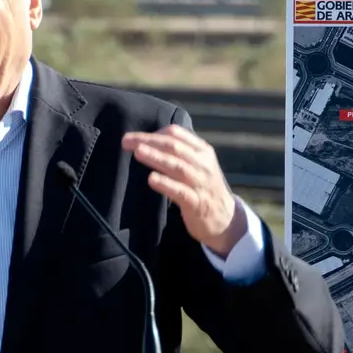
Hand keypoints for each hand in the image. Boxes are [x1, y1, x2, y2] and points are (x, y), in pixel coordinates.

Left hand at [121, 123, 247, 255]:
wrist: (226, 219)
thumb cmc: (205, 188)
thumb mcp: (199, 165)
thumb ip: (181, 152)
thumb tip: (150, 140)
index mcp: (203, 151)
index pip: (177, 133)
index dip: (154, 133)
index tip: (136, 138)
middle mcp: (203, 164)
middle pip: (174, 146)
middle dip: (149, 141)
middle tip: (126, 141)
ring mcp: (201, 184)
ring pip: (177, 166)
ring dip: (156, 157)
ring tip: (138, 152)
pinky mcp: (196, 203)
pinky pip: (180, 191)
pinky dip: (166, 184)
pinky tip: (151, 179)